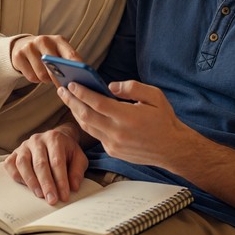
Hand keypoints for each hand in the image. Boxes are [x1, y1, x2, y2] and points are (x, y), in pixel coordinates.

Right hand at [3, 125, 87, 204]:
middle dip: (46, 184)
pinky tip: (26, 186)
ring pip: (23, 163)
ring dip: (31, 181)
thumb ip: (77, 171)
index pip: (57, 162)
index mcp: (54, 138)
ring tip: (39, 195)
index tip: (64, 196)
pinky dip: (17, 176)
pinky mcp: (14, 152)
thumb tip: (74, 187)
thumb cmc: (66, 151)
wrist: (54, 139)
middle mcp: (37, 140)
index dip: (61, 181)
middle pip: (40, 164)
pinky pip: (11, 164)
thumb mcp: (78, 158)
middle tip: (51, 200)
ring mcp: (24, 146)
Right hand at [10, 35, 80, 83]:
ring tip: (47, 76)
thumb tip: (79, 80)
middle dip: (60, 79)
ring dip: (47, 80)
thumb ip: (68, 62)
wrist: (22, 45)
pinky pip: (32, 77)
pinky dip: (36, 79)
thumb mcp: (59, 52)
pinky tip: (36, 73)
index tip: (82, 81)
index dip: (78, 70)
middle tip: (63, 86)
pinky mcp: (18, 56)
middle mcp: (43, 40)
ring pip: (43, 75)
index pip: (71, 55)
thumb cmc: (47, 52)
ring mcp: (29, 47)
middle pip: (55, 67)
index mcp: (58, 40)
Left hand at [57, 80, 186, 167]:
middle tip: (62, 89)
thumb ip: (132, 87)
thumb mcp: (155, 96)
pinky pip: (95, 135)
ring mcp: (114, 144)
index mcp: (128, 117)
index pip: (97, 103)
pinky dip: (87, 122)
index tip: (71, 83)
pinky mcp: (113, 151)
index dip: (82, 92)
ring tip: (68, 99)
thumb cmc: (164, 120)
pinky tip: (83, 113)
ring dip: (75, 112)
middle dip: (71, 101)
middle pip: (86, 115)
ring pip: (87, 126)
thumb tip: (109, 86)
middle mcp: (118, 132)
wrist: (172, 149)